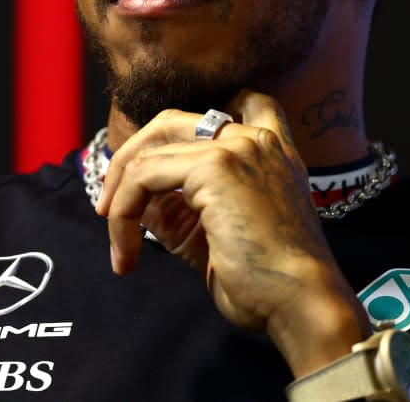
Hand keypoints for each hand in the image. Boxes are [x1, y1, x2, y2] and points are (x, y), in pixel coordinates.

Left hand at [94, 89, 370, 375]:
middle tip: (109, 206)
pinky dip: (123, 213)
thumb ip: (175, 208)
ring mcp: (236, 147)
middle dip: (129, 160)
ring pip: (149, 152)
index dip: (177, 132)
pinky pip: (143, 176)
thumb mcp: (211, 232)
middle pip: (168, 123)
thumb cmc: (265, 281)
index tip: (147, 171)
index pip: (225, 106)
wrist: (300, 303)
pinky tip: (127, 251)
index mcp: (269, 150)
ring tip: (119, 242)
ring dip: (120, 197)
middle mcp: (256, 139)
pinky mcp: (215, 166)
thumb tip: (130, 199)